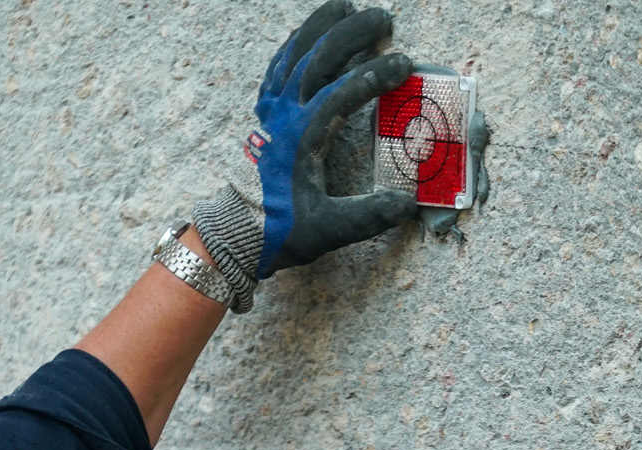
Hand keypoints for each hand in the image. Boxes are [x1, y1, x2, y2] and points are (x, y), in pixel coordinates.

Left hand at [192, 2, 418, 310]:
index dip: (372, 76)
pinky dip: (294, 46)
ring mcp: (269, 113)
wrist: (233, 235)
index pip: (340, 94)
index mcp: (300, 139)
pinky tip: (308, 35)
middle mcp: (282, 117)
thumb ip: (368, 216)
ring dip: (319, 27)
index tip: (402, 64)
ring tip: (345, 6)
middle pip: (316, 61)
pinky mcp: (263, 116)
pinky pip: (276, 69)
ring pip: (293, 55)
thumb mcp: (327, 230)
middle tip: (383, 19)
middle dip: (350, 34)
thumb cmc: (278, 231)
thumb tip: (408, 204)